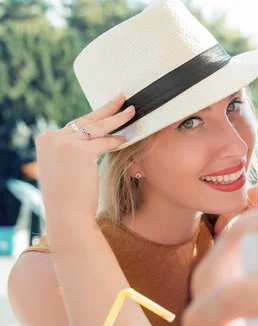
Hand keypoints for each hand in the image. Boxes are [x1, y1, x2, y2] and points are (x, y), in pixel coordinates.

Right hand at [35, 94, 130, 226]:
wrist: (67, 215)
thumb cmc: (69, 197)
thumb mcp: (66, 168)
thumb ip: (74, 151)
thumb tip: (96, 140)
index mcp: (45, 140)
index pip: (74, 125)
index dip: (93, 118)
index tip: (106, 110)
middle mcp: (52, 138)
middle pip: (85, 120)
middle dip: (106, 108)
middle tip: (121, 98)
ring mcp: (64, 143)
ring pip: (97, 128)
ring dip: (117, 118)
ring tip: (131, 111)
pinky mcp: (80, 151)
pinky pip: (105, 142)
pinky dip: (117, 141)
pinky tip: (128, 138)